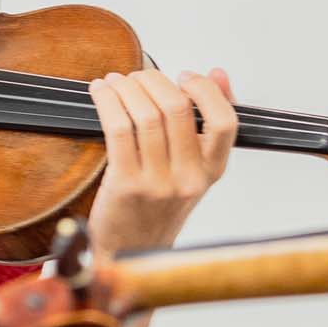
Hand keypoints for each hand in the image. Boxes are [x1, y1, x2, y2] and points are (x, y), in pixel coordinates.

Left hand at [84, 66, 235, 253]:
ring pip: (146, 115)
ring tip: (117, 82)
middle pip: (177, 109)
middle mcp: (188, 179)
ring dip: (127, 87)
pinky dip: (108, 102)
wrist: (127, 252)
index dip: (205, 90)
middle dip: (154, 80)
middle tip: (139, 76)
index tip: (186, 76)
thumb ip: (207, 123)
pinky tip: (102, 93)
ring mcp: (157, 183)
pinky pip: (118, 129)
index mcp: (210, 172)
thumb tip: (219, 74)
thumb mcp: (192, 170)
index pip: (225, 122)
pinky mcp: (125, 184)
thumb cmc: (156, 208)